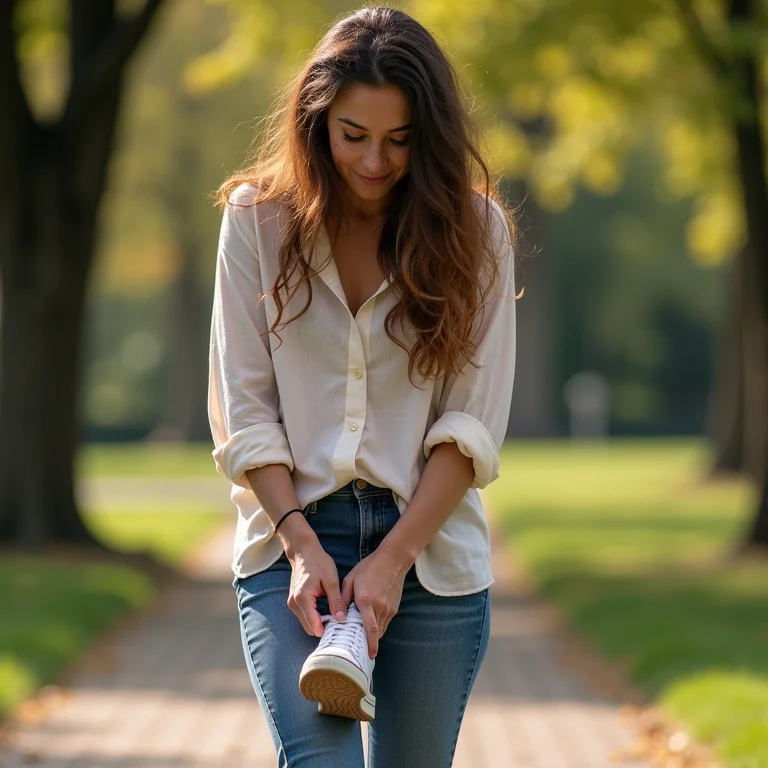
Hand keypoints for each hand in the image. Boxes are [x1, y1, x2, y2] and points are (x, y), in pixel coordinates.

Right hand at [285, 533, 346, 637]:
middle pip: (309, 627)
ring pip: (306, 623)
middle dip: (323, 628)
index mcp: (303, 599)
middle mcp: (294, 603)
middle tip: (339, 623)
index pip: (314, 625)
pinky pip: (304, 615)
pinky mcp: (294, 601)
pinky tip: (326, 610)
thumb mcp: (331, 580)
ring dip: (319, 622)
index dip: (327, 630)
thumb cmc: (318, 562)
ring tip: (334, 616)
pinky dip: (314, 616)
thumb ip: (336, 601)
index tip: (340, 630)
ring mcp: (292, 602)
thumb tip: (341, 619)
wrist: (304, 551)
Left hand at [340, 544, 410, 658]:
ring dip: (373, 635)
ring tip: (364, 639)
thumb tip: (339, 615)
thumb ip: (343, 598)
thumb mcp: (351, 579)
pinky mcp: (394, 607)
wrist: (393, 560)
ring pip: (381, 629)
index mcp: (366, 601)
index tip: (369, 656)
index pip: (370, 629)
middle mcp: (380, 607)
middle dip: (369, 643)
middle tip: (360, 650)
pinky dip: (378, 626)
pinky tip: (371, 623)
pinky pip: (385, 622)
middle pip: (376, 633)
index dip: (370, 644)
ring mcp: (389, 608)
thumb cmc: (370, 567)